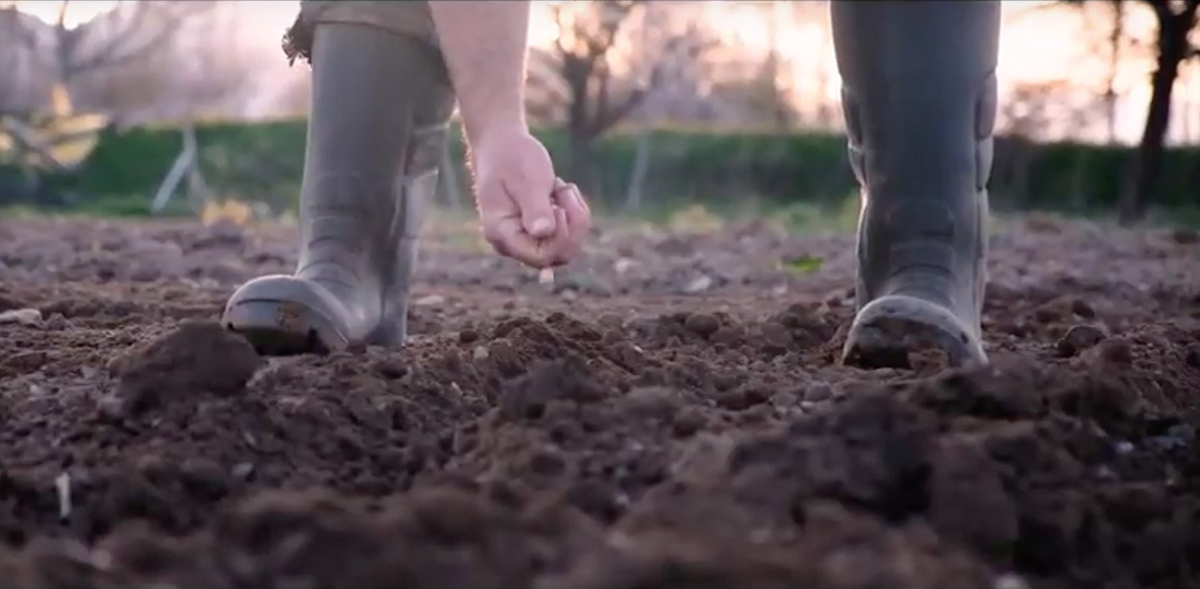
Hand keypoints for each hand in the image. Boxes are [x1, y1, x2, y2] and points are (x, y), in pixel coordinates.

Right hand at [470, 126, 591, 268]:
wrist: (502, 146)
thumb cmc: (511, 159)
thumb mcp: (526, 179)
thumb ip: (534, 207)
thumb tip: (543, 232)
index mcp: (501, 233)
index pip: (540, 257)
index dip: (560, 238)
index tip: (560, 206)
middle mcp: (511, 244)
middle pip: (557, 256)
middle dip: (572, 225)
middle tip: (566, 190)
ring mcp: (525, 240)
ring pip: (567, 247)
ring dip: (575, 216)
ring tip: (561, 187)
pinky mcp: (539, 234)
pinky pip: (568, 236)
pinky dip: (574, 214)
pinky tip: (561, 191)